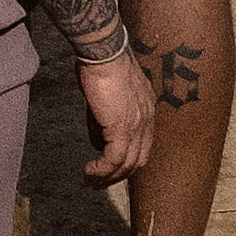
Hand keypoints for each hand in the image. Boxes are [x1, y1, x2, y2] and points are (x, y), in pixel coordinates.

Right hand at [71, 51, 160, 186]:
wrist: (104, 52)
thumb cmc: (102, 64)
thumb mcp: (106, 94)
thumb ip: (104, 117)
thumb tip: (98, 138)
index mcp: (146, 110)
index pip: (143, 145)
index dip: (127, 160)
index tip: (111, 168)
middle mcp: (147, 120)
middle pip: (138, 160)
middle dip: (118, 176)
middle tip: (99, 182)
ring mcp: (137, 126)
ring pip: (126, 164)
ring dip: (107, 177)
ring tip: (90, 182)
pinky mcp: (122, 129)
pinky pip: (113, 160)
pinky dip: (101, 171)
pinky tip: (89, 173)